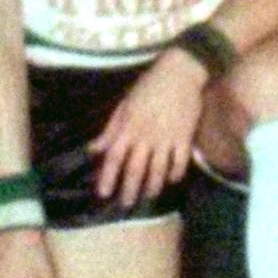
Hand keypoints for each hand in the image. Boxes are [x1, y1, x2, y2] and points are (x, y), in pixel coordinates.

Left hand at [93, 51, 207, 208]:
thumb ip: (110, 129)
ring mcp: (166, 138)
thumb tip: (93, 149)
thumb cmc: (148, 86)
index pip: (114, 157)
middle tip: (126, 204)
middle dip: (129, 189)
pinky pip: (180, 162)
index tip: (103, 193)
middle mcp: (146, 136)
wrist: (180, 72)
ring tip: (149, 196)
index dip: (107, 176)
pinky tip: (172, 180)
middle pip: (135, 169)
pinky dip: (176, 174)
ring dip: (152, 187)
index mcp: (128, 127)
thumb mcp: (124, 105)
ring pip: (158, 170)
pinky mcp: (184, 137)